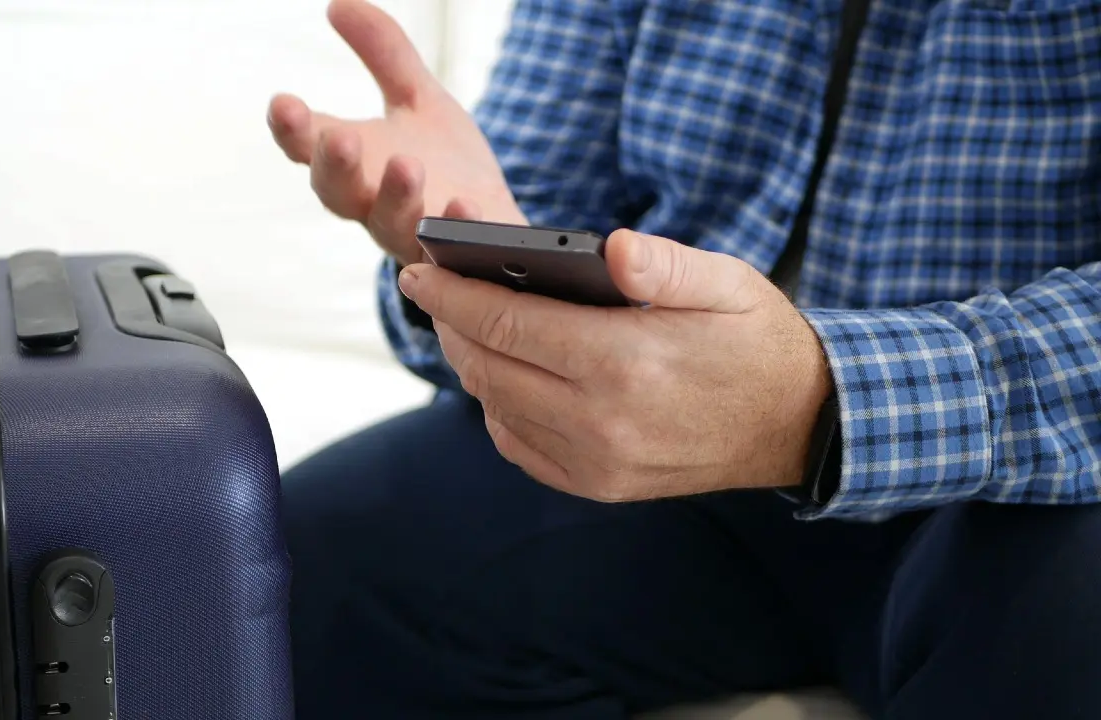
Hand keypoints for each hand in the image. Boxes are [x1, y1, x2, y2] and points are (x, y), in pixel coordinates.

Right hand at [267, 0, 525, 265]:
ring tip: (407, 166)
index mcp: (355, 164)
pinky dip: (454, 228)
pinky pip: (446, 252)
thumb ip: (384, 54)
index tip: (283, 103)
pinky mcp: (452, 256)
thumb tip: (338, 4)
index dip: (292, 129)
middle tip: (338, 138)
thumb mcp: (418, 99)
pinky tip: (463, 205)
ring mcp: (410, 234)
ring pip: (390, 223)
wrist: (495, 225)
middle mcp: (372, 203)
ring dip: (395, 195)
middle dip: (335, 166)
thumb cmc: (448, 166)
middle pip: (337, 192)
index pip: (308, 146)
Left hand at [396, 230, 833, 501]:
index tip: (417, 268)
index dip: (451, 293)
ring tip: (463, 324)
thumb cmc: (756, 339)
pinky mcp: (600, 486)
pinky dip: (497, 407)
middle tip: (434, 290)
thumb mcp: (726, 282)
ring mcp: (598, 463)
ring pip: (496, 407)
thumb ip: (662, 263)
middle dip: (449, 323)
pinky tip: (503, 376)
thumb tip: (608, 248)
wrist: (800, 425)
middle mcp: (601, 422)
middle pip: (487, 367)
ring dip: (470, 364)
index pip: (506, 322)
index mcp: (625, 362)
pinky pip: (519, 446)